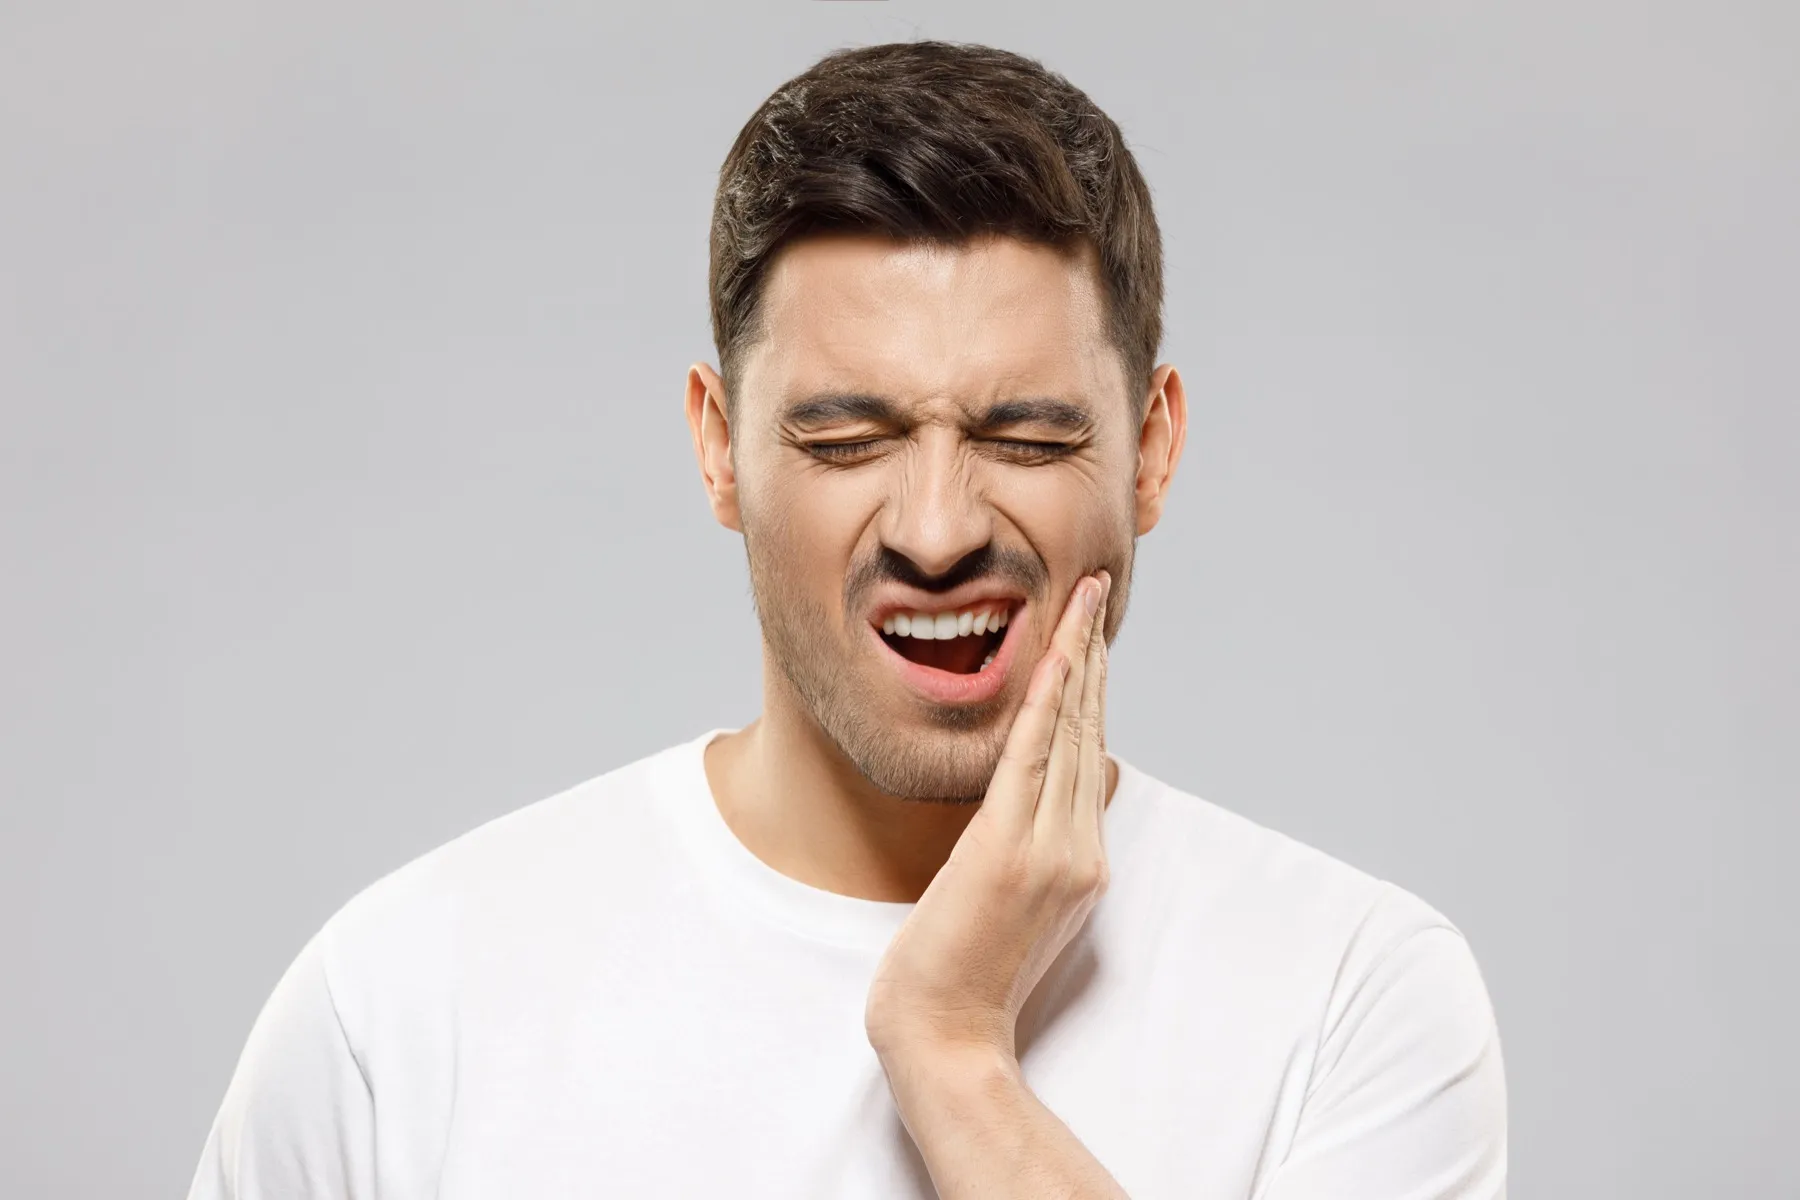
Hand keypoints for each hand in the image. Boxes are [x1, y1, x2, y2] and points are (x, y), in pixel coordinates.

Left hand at [865, 570, 1112, 1062]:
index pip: (1092, 756)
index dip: (1094, 690)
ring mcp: (1051, 851)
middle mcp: (1079, 850)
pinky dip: (1046, 703)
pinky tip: (1052, 656)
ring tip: (1081, 599)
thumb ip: (1037, 850)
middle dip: (1093, 655)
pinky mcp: (1009, 851)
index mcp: (1082, 862)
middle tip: (1094, 590)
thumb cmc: (965, 977)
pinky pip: (1031, 759)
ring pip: (1071, 735)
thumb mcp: (1015, 907)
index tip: (1091, 636)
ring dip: (1077, 659)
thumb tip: (1043, 803)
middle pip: (1092, 732)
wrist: (946, 1034)